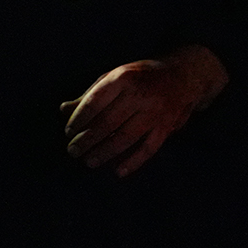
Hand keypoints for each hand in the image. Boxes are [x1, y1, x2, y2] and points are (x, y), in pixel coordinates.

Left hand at [60, 45, 227, 177]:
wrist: (184, 75)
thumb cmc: (141, 76)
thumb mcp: (115, 76)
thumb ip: (90, 94)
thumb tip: (63, 110)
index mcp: (124, 78)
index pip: (95, 102)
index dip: (80, 119)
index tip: (69, 131)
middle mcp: (140, 94)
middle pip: (108, 122)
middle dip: (88, 139)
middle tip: (73, 151)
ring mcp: (155, 112)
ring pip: (125, 138)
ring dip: (105, 152)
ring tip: (89, 162)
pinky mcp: (167, 126)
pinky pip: (148, 148)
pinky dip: (133, 162)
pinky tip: (118, 172)